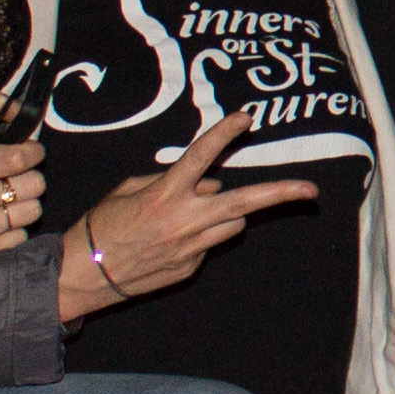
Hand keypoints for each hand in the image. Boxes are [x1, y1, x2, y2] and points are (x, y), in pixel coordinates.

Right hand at [0, 141, 44, 269]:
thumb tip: (4, 100)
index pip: (18, 158)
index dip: (33, 152)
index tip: (33, 152)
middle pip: (34, 184)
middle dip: (31, 178)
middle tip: (18, 179)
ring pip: (33, 211)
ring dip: (26, 204)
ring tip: (7, 202)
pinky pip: (20, 237)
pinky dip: (14, 229)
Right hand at [60, 107, 317, 319]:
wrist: (83, 274)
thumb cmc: (101, 225)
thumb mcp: (128, 190)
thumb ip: (169, 181)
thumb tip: (208, 185)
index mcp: (165, 194)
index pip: (201, 156)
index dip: (224, 134)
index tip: (245, 119)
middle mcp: (185, 220)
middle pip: (245, 203)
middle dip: (281, 194)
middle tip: (310, 190)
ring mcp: (192, 247)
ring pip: (231, 223)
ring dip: (223, 214)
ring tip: (188, 216)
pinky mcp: (191, 267)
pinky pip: (210, 243)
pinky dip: (200, 236)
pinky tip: (168, 242)